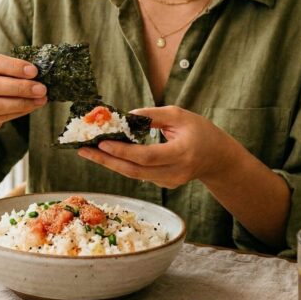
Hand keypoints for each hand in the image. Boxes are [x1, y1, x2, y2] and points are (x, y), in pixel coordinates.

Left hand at [77, 105, 239, 187]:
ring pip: (133, 175)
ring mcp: (169, 182)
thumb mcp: (179, 115)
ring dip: (109, 163)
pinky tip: (106, 154)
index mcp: (182, 153)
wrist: (217, 158)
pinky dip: (121, 164)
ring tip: (87, 150)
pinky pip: (139, 174)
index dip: (123, 151)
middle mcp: (175, 173)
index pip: (148, 157)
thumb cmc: (200, 131)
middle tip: (83, 149)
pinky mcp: (163, 184)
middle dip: (106, 161)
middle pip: (134, 171)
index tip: (102, 142)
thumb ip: (152, 115)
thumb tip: (124, 117)